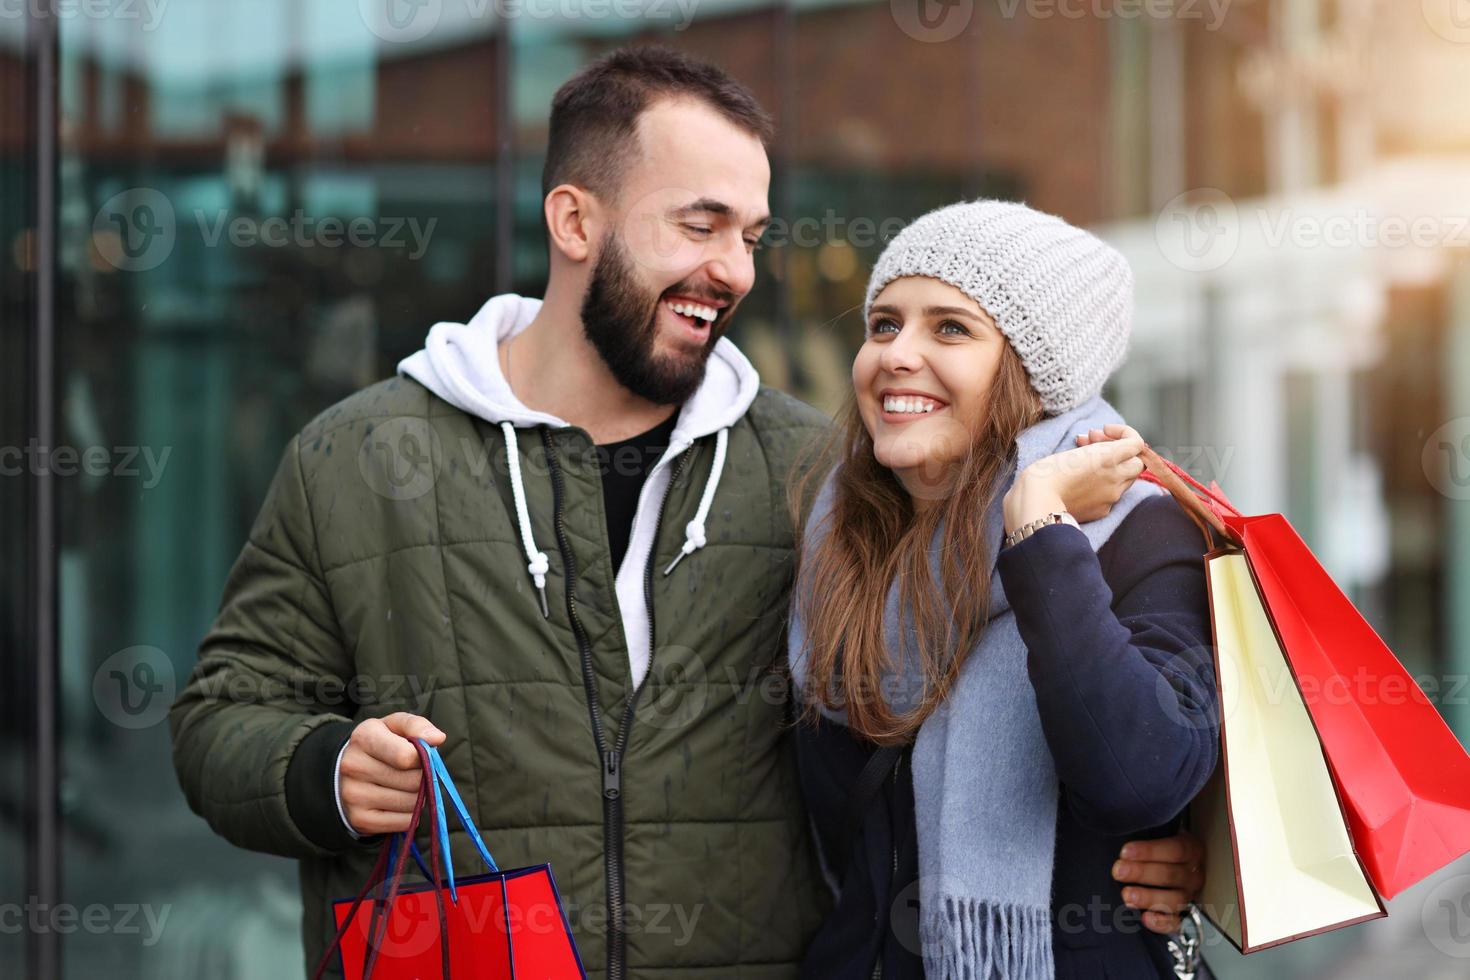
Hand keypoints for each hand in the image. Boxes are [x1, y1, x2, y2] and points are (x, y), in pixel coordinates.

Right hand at [340, 711, 445, 835]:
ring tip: (405, 786)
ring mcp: (354, 795)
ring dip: (418, 796)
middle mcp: (354, 767)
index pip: (407, 756)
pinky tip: (398, 802)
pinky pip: (404, 822)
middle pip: (413, 781)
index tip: (421, 755)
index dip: (423, 757)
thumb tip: (437, 738)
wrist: (347, 772)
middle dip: (423, 777)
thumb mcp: (395, 725)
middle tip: (413, 772)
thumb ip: (417, 726)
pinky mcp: (360, 819)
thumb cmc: (380, 744)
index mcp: (364, 738)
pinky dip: (410, 814)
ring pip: (412, 802)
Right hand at [1003, 423, 1145, 531]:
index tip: (1103, 431)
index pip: (1136, 443)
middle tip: (1094, 444)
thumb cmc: (1047, 472)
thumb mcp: (1077, 450)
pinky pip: (1111, 494)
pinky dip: (1102, 484)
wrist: (1035, 503)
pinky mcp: (1102, 511)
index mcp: (1109, 458)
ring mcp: (1111, 497)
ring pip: (1125, 479)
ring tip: (1084, 461)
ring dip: (1111, 467)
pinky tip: (1081, 481)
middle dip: (1120, 452)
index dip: (1123, 433)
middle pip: (1135, 462)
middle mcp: (1116, 478)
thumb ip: (1102, 448)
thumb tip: (1112, 447)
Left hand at [1111, 829, 1206, 933]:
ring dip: (1149, 898)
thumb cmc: (1156, 846)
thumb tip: (1117, 824)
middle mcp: (1193, 873)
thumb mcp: (1157, 832)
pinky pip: (1177, 923)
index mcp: (1190, 849)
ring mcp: (1189, 896)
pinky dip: (1162, 923)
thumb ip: (1144, 831)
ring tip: (1127, 896)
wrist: (1167, 861)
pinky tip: (1145, 918)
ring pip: (1174, 900)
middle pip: (1171, 875)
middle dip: (1142, 873)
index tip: (1125, 851)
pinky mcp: (1182, 916)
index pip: (1175, 849)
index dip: (1149, 851)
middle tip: (1118, 871)